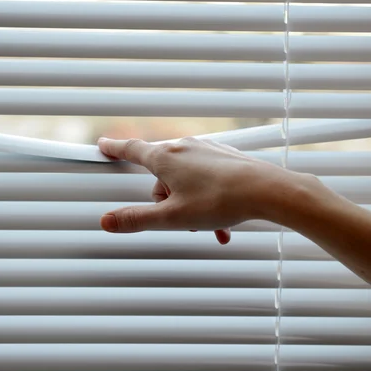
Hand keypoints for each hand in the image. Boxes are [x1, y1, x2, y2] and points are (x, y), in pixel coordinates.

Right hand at [98, 136, 301, 243]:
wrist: (267, 190)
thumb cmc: (220, 201)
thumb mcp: (173, 217)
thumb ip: (137, 219)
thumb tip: (107, 221)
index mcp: (166, 158)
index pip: (132, 150)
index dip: (115, 149)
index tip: (104, 145)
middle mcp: (184, 147)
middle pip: (161, 175)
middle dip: (167, 200)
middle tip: (182, 218)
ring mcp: (206, 150)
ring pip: (186, 180)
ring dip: (191, 204)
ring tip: (210, 225)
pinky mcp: (224, 156)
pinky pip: (207, 179)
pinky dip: (209, 200)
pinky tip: (224, 222)